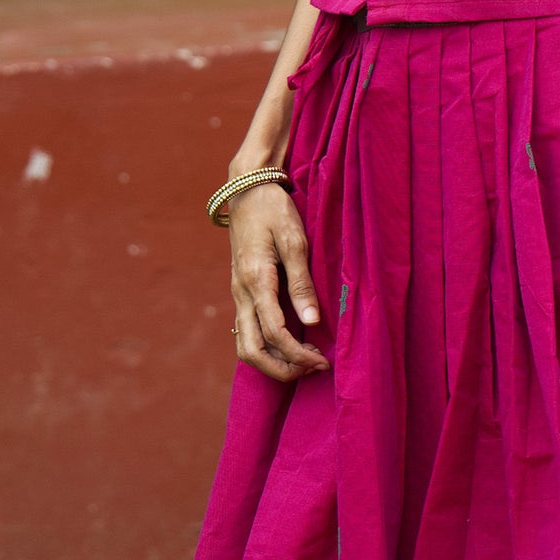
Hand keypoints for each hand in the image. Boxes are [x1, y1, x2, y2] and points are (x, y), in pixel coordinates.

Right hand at [227, 182, 327, 381]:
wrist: (247, 190)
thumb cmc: (274, 211)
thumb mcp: (295, 241)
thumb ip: (301, 283)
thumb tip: (311, 322)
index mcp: (255, 281)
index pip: (274, 332)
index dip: (298, 354)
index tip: (322, 362)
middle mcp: (241, 293)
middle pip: (251, 350)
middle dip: (282, 368)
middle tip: (314, 368)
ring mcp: (238, 294)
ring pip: (245, 344)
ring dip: (273, 361)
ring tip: (305, 360)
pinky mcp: (241, 292)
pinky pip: (247, 330)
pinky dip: (267, 346)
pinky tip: (292, 343)